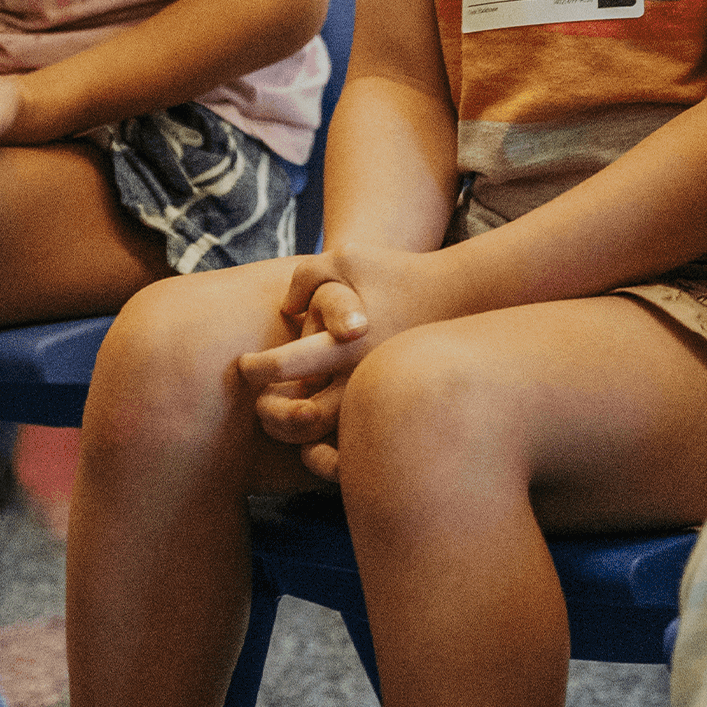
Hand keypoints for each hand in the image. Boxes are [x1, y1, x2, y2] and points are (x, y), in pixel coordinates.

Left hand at [237, 244, 449, 477]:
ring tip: (285, 414)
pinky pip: (352, 448)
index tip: (245, 364)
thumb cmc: (397, 273)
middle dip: (267, 414)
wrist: (460, 298)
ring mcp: (378, 401)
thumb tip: (285, 311)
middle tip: (260, 401)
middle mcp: (359, 380)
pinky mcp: (391, 412)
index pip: (281, 368)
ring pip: (322, 443)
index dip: (254, 368)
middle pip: (296, 420)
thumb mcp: (347, 256)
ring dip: (293, 433)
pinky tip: (316, 430)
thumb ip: (305, 275)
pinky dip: (327, 450)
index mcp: (343, 343)